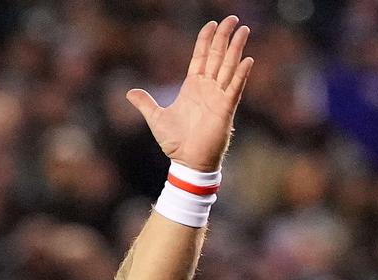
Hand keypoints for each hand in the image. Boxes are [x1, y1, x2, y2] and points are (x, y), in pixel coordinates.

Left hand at [126, 17, 254, 172]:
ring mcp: (218, 96)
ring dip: (236, 48)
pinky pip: (235, 87)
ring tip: (243, 30)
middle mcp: (208, 88)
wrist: (187, 162)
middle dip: (224, 36)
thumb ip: (145, 103)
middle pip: (217, 56)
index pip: (201, 56)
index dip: (206, 40)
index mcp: (192, 87)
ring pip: (229, 66)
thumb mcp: (156, 118)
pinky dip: (241, 73)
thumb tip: (129, 93)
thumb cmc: (175, 142)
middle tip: (232, 19)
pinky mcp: (226, 108)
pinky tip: (247, 59)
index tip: (211, 24)